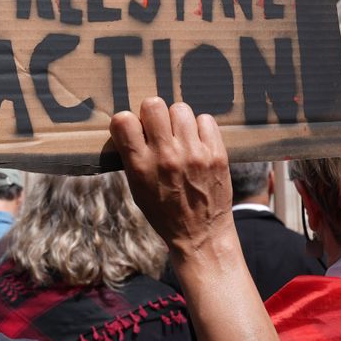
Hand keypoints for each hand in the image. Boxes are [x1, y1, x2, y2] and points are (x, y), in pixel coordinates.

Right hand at [110, 98, 233, 255]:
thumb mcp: (137, 188)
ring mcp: (194, 154)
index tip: (133, 130)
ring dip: (177, 120)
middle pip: (153, 105)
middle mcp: (166, 156)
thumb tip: (131, 124)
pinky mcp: (216, 154)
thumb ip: (132, 156)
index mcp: (141, 166)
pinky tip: (196, 143)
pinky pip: (205, 120)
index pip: (123, 120)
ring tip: (179, 136)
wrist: (201, 235)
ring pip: (180, 109)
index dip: (126, 121)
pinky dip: (199, 128)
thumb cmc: (164, 212)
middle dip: (152, 113)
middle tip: (158, 129)